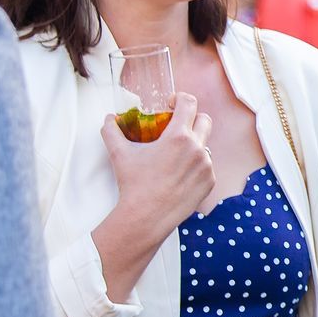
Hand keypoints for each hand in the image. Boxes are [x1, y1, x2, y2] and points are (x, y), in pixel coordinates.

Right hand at [93, 93, 214, 301]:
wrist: (146, 217)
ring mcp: (207, 165)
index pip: (190, 104)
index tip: (172, 103)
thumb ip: (112, 131)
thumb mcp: (119, 154)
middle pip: (204, 120)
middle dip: (192, 119)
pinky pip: (206, 166)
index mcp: (179, 136)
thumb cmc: (133, 184)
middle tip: (176, 127)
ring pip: (205, 145)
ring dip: (193, 144)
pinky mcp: (210, 181)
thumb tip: (108, 118)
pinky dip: (195, 165)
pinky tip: (179, 174)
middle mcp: (197, 148)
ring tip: (174, 155)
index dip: (181, 99)